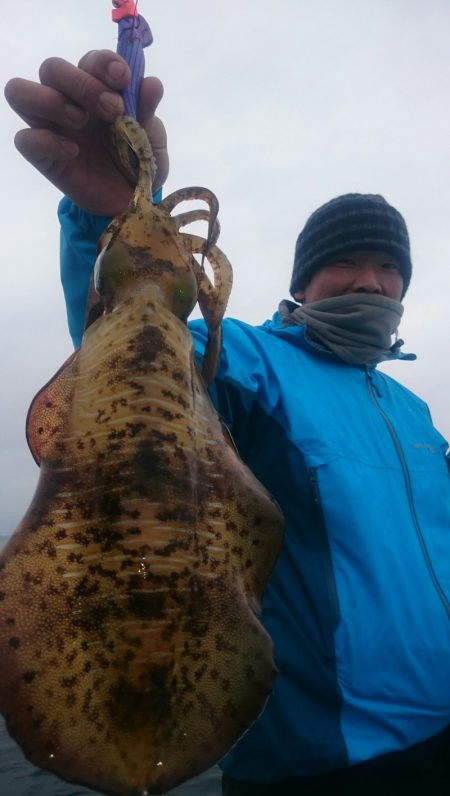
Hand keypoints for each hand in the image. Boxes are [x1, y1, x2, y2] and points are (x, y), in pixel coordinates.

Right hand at [4, 50, 168, 215]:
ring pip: (20, 92)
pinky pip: (25, 140)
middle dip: (81, 83)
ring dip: (50, 100)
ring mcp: (51, 127)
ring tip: (81, 121)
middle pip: (52, 68)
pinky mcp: (42, 156)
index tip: (124, 79)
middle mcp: (68, 102)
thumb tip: (151, 83)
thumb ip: (147, 111)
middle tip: (111, 110)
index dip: (103, 63)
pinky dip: (47, 141)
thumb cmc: (137, 164)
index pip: (89, 61)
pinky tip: (74, 152)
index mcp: (97, 90)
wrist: (132, 203)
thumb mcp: (151, 140)